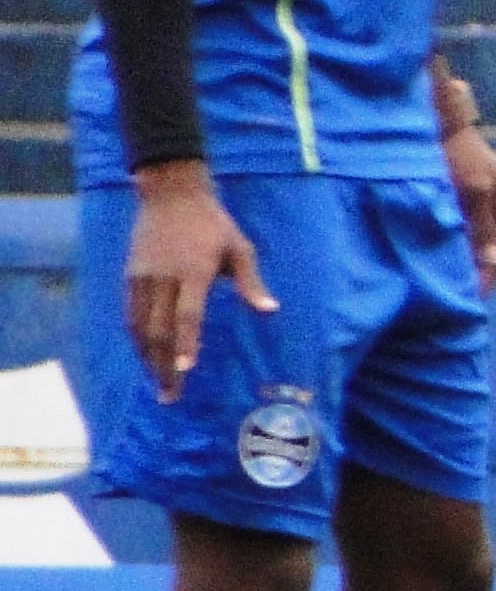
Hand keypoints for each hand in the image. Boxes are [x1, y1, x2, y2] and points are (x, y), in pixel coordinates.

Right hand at [125, 160, 276, 402]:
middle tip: (171, 396)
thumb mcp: (240, 248)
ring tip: (159, 383)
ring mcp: (143, 278)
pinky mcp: (130, 277)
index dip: (186, 344)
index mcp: (193, 272)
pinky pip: (130, 315)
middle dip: (163, 366)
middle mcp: (164, 278)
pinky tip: (146, 356)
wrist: (171, 194)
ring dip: (148, 358)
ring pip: (140, 327)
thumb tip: (271, 311)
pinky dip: (136, 339)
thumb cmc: (214, 224)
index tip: (185, 370)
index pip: (187, 315)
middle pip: (159, 330)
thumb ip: (252, 282)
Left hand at [443, 123, 495, 302]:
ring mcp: (474, 213)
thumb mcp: (475, 191)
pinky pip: (454, 241)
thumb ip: (484, 228)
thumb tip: (495, 265)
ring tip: (447, 284)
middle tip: (467, 297)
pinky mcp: (451, 212)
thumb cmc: (461, 156)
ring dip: (463, 266)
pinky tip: (431, 262)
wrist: (433, 129)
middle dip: (486, 277)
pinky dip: (447, 254)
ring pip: (473, 251)